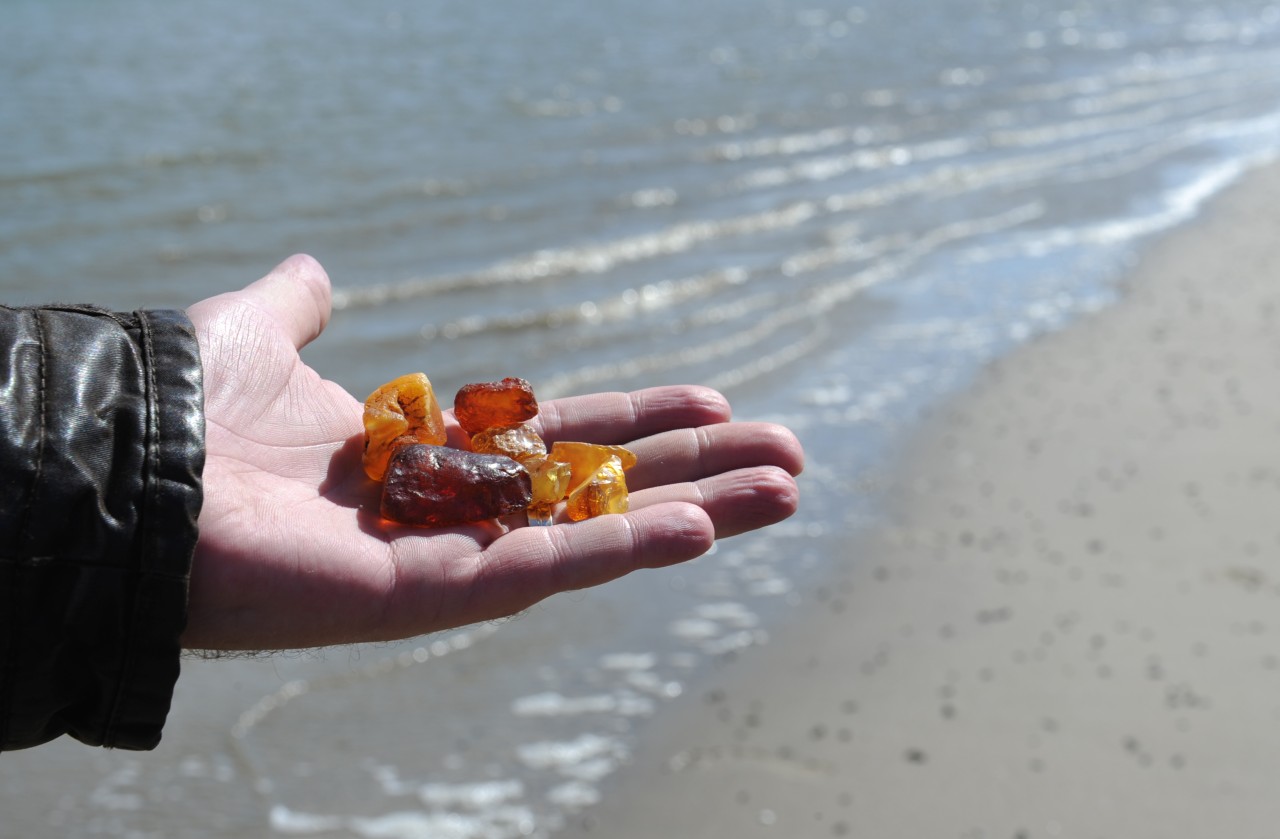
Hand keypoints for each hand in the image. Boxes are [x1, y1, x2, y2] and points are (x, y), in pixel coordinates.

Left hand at [183, 255, 803, 649]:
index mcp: (426, 456)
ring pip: (594, 536)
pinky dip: (621, 550)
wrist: (115, 470)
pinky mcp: (427, 595)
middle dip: (697, 475)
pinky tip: (698, 530)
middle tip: (792, 459)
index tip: (713, 403)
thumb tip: (316, 273)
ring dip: (693, 517)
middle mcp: (452, 512)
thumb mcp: (252, 337)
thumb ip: (294, 308)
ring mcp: (447, 559)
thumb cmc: (180, 411)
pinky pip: (540, 572)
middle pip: (601, 488)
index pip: (558, 438)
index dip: (636, 423)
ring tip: (785, 493)